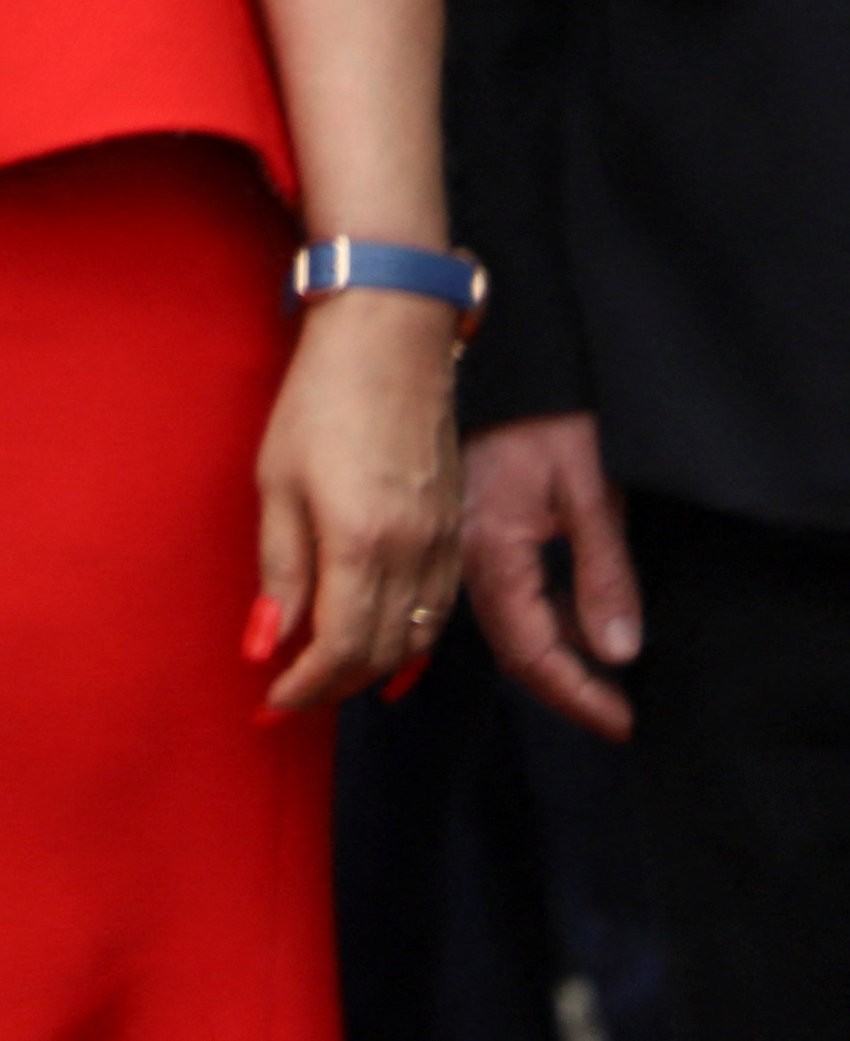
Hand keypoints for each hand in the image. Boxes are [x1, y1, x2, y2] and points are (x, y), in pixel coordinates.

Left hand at [250, 289, 464, 711]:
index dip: (306, 686)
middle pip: (382, 654)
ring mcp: (445, 545)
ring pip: (417, 640)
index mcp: (363, 543)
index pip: (341, 648)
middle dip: (335, 687)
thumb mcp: (276, 482)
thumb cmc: (319, 401)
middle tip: (291, 698)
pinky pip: (440, 611)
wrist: (391, 342)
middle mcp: (415, 554)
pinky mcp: (458, 531)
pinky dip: (411, 641)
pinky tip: (384, 649)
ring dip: (373, 670)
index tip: (272, 703)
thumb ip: (280, 570)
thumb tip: (268, 643)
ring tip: (327, 679)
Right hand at [461, 412, 641, 739]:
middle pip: (508, 646)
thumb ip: (603, 573)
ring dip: (547, 656)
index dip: (577, 695)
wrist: (481, 348)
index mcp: (490, 550)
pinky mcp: (455, 525)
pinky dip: (532, 619)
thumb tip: (617, 653)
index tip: (622, 725)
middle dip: (562, 688)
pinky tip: (566, 620)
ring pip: (498, 622)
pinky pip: (490, 593)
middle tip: (614, 714)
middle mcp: (459, 556)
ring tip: (598, 677)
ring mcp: (451, 541)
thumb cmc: (541, 412)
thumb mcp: (591, 488)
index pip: (531, 651)